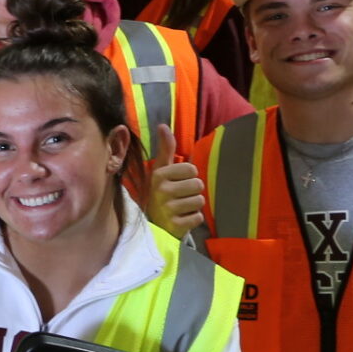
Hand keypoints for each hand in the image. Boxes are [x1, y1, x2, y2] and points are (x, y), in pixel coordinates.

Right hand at [138, 123, 205, 239]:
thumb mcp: (161, 170)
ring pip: (200, 201)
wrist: (153, 224)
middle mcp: (161, 191)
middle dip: (192, 191)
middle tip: (179, 197)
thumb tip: (163, 125)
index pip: (192, 169)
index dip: (188, 176)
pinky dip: (193, 219)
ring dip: (193, 206)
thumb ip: (165, 148)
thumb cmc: (161, 192)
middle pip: (198, 185)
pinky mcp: (175, 226)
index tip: (176, 182)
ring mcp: (167, 210)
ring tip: (180, 208)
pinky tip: (181, 219)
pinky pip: (198, 217)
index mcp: (158, 175)